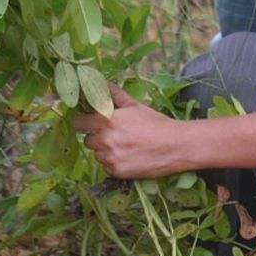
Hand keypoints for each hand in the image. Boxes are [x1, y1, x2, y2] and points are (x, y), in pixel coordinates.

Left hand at [70, 83, 195, 179]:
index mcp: (107, 120)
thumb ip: (115, 95)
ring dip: (105, 151)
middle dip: (97, 137)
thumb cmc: (156, 123)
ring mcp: (110, 158)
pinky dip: (114, 162)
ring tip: (125, 146)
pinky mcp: (116, 172)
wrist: (176, 146)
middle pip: (88, 140)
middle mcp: (105, 140)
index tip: (88, 122)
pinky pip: (106, 167)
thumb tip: (102, 83)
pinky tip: (129, 156)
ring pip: (97, 154)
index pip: (79, 123)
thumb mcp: (136, 106)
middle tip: (114, 134)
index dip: (83, 122)